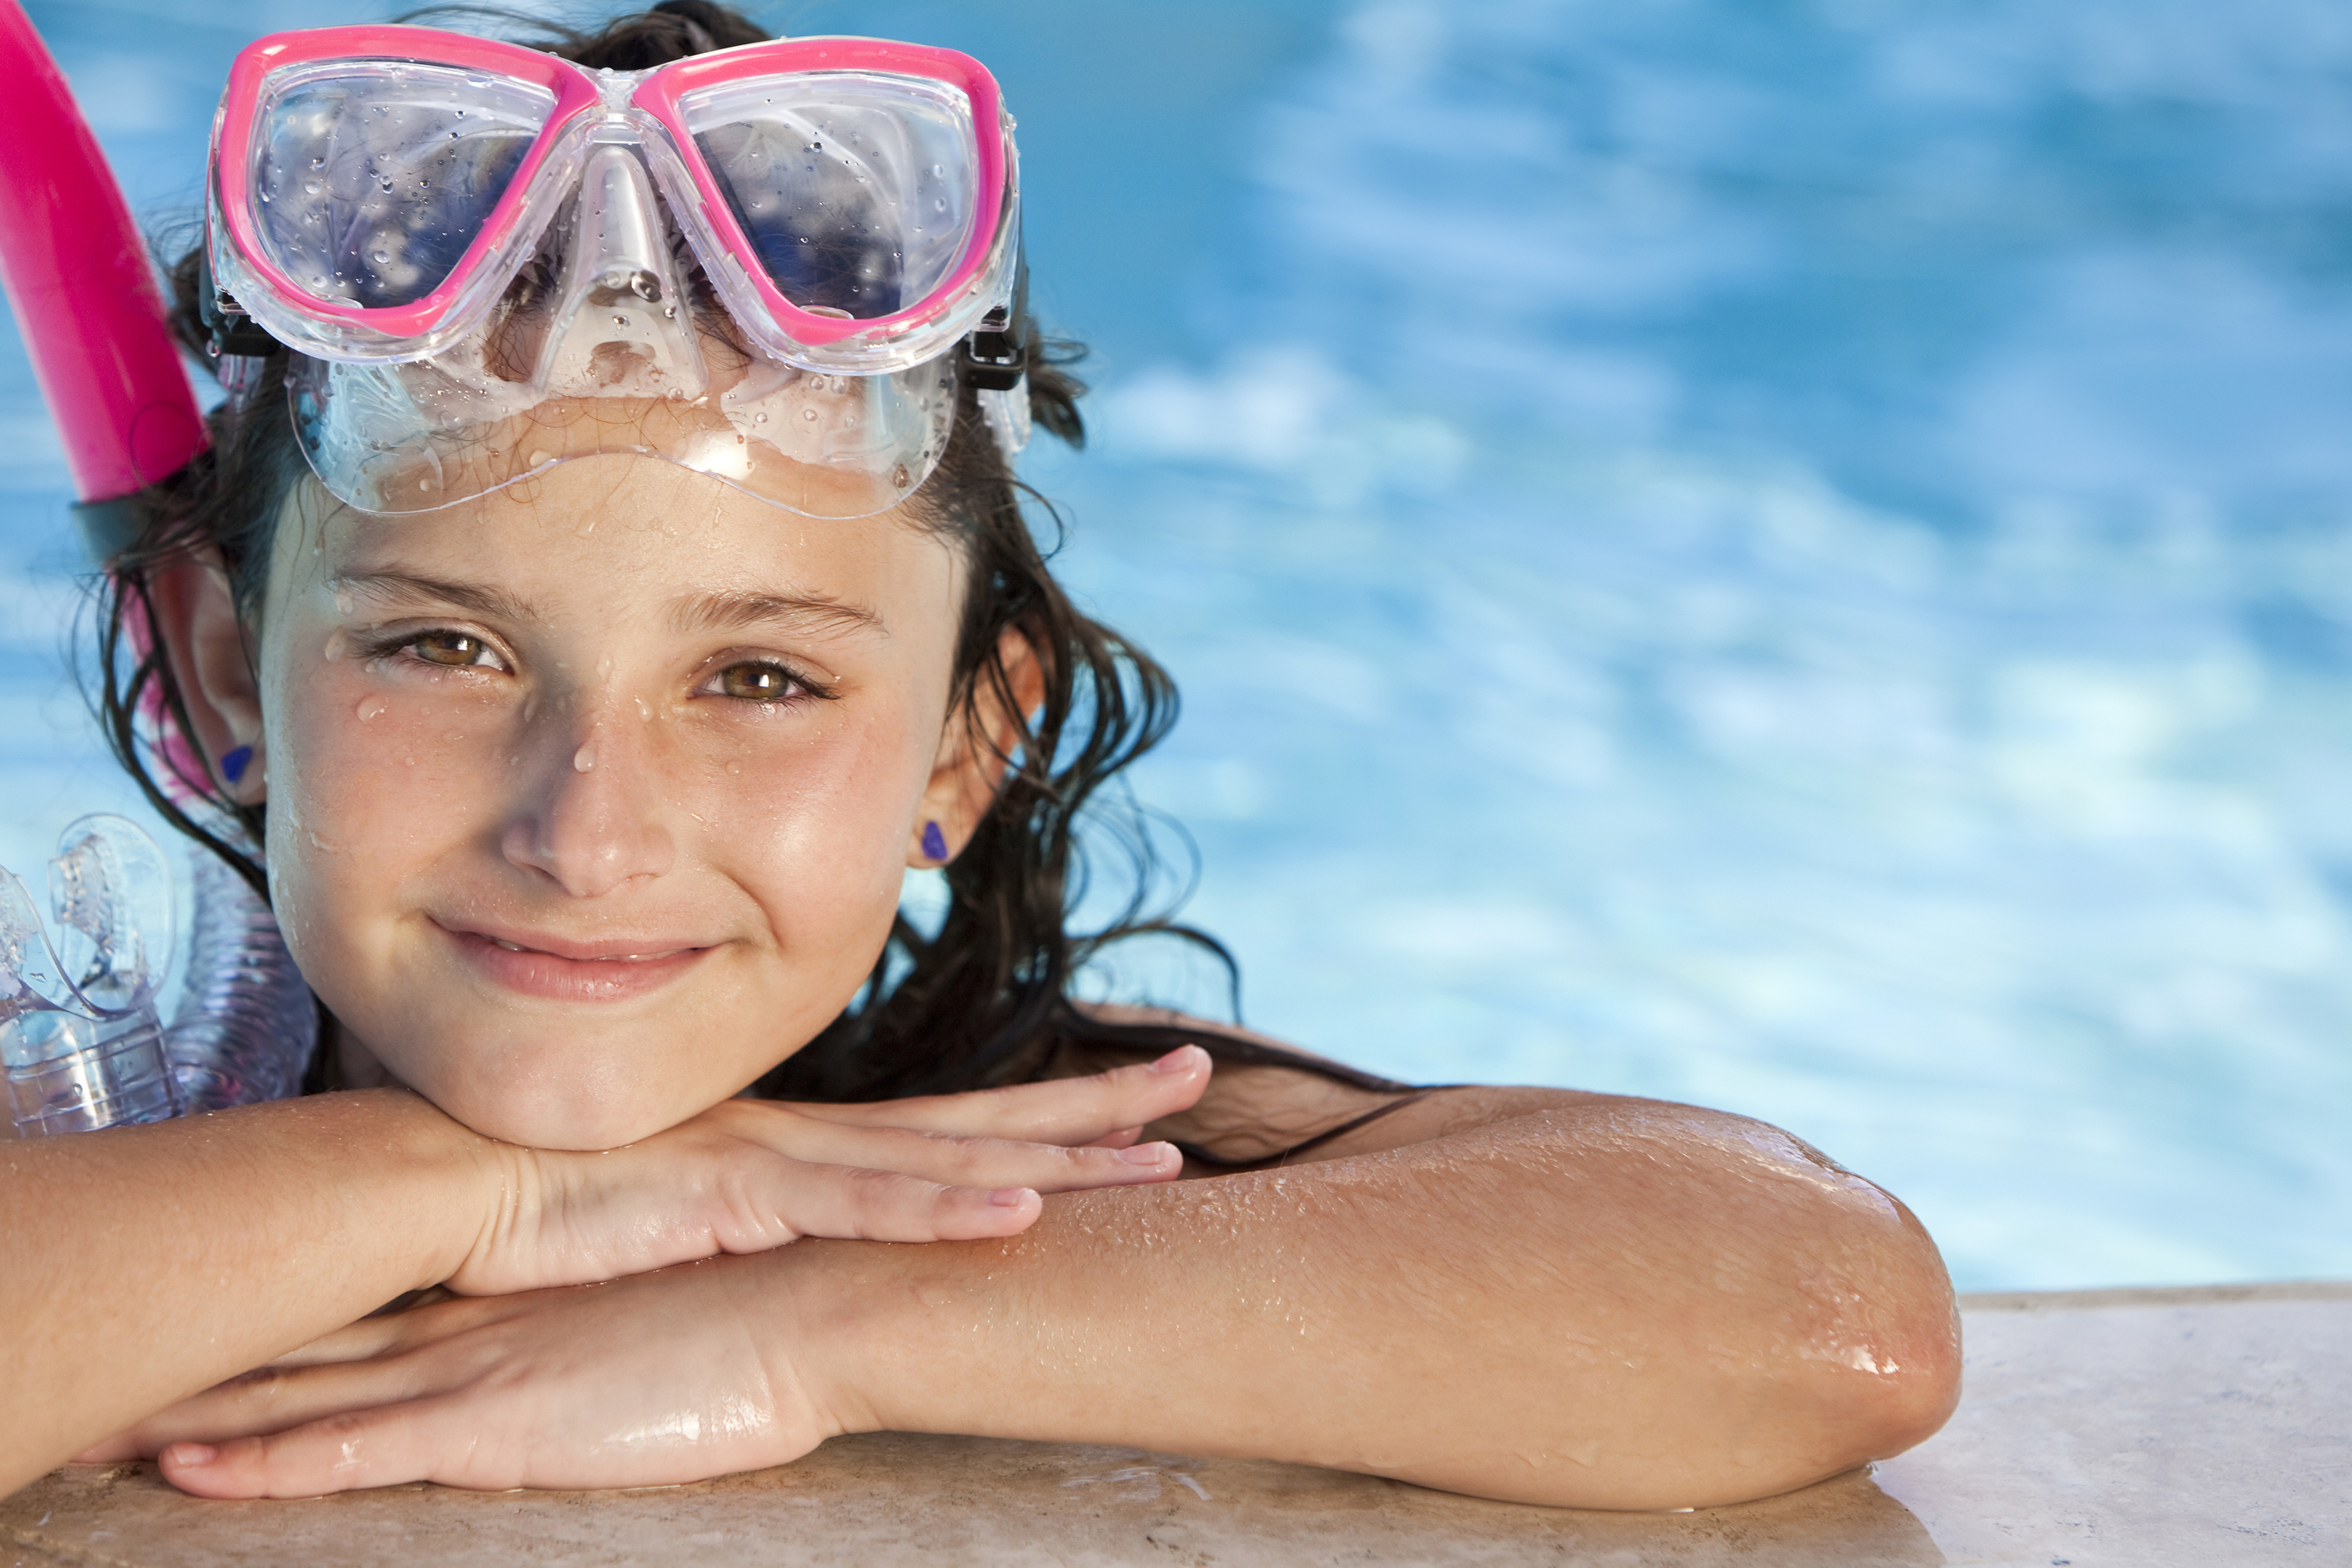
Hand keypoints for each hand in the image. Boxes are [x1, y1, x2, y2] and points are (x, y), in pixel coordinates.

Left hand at [84, 1255, 819, 1494]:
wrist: (823, 1296)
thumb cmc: (777, 1302)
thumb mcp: (685, 1303)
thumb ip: (632, 1311)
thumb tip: (627, 1319)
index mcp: (519, 1296)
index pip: (376, 1305)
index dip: (287, 1311)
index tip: (216, 1312)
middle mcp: (480, 1322)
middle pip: (315, 1341)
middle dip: (211, 1358)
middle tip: (115, 1367)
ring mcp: (482, 1367)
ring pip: (309, 1395)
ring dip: (206, 1414)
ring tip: (107, 1429)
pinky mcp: (501, 1419)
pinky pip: (360, 1450)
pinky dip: (274, 1463)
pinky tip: (198, 1472)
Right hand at [440, 1044, 1212, 1294]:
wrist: (454, 1180)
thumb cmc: (555, 1206)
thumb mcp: (682, 1218)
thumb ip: (748, 1228)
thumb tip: (791, 1254)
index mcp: (809, 1149)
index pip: (955, 1125)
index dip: (1052, 1112)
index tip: (1139, 1098)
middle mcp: (815, 1140)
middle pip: (986, 1119)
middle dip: (1100, 1104)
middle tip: (1203, 1077)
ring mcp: (787, 1161)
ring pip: (953, 1158)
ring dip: (1063, 1159)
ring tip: (1163, 1160)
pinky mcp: (745, 1196)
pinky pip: (866, 1208)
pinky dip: (948, 1208)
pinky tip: (1024, 1212)